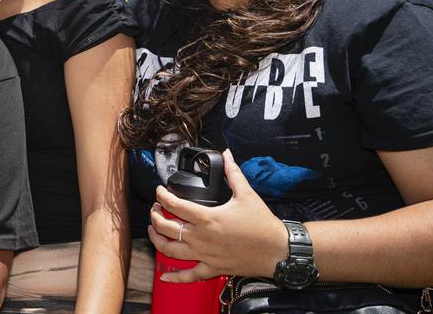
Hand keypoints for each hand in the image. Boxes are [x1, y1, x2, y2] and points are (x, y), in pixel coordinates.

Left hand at [148, 149, 287, 282]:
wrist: (278, 250)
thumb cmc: (262, 224)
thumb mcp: (246, 194)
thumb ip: (233, 173)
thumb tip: (227, 154)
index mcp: (208, 218)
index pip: (174, 205)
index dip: (162, 196)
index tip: (159, 191)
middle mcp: (202, 238)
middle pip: (166, 228)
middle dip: (155, 217)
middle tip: (155, 209)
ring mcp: (205, 255)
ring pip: (170, 251)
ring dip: (157, 240)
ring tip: (153, 231)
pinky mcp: (213, 269)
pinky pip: (189, 277)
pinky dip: (174, 278)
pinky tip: (163, 276)